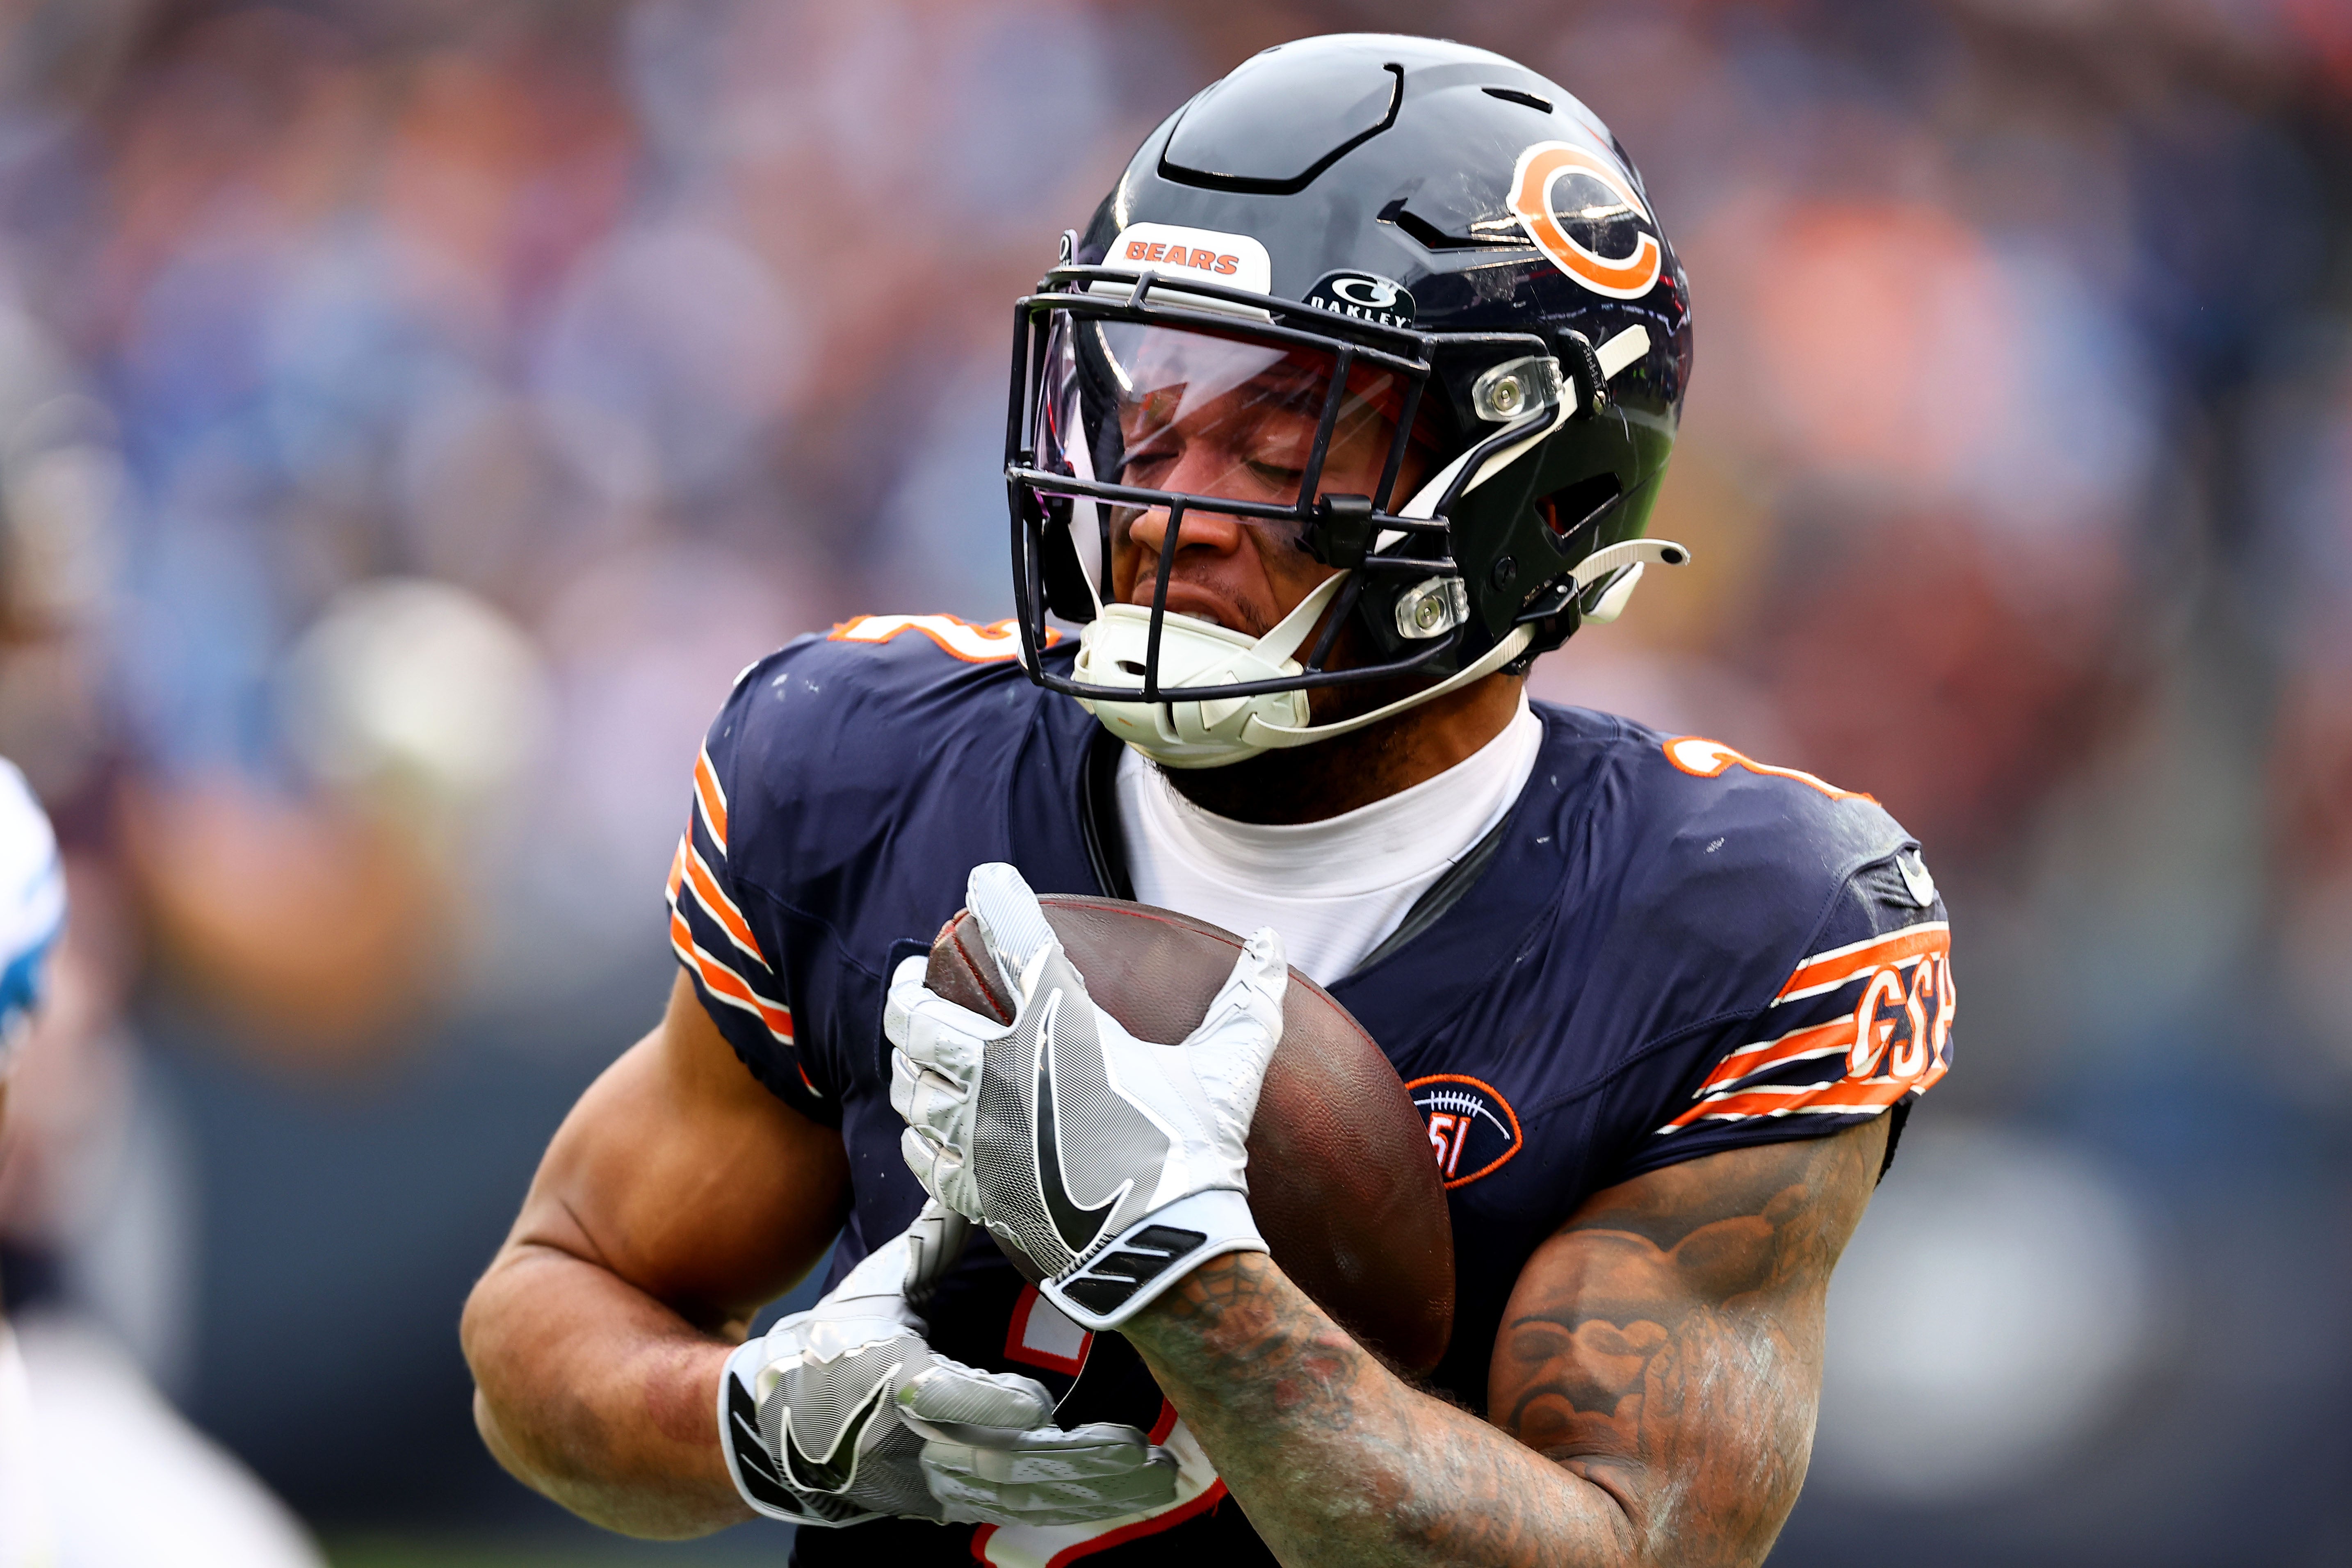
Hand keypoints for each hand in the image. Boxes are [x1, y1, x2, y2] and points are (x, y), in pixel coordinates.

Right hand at [718, 1200, 1177, 1526]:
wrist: (780, 1423)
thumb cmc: (840, 1339)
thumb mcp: (877, 1286)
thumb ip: (932, 1238)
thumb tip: (976, 1170)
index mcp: (890, 1374)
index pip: (942, 1397)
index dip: (988, 1404)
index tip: (1038, 1404)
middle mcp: (910, 1440)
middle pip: (995, 1461)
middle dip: (1071, 1462)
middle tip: (1137, 1451)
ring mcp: (928, 1481)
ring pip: (1015, 1495)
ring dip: (1088, 1490)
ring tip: (1153, 1477)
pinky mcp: (942, 1505)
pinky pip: (1012, 1512)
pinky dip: (1068, 1509)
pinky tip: (1122, 1498)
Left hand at [886, 862, 1285, 1328]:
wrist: (1163, 1250)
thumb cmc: (1194, 1150)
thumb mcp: (1229, 1066)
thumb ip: (1247, 1001)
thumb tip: (1272, 947)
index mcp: (1064, 1028)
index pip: (1016, 938)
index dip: (995, 896)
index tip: (986, 880)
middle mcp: (1006, 1072)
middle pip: (918, 1017)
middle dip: (908, 992)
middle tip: (914, 981)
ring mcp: (981, 1134)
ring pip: (909, 1083)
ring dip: (907, 1063)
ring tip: (915, 1052)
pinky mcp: (975, 1188)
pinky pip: (921, 1152)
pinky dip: (918, 1133)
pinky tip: (927, 1127)